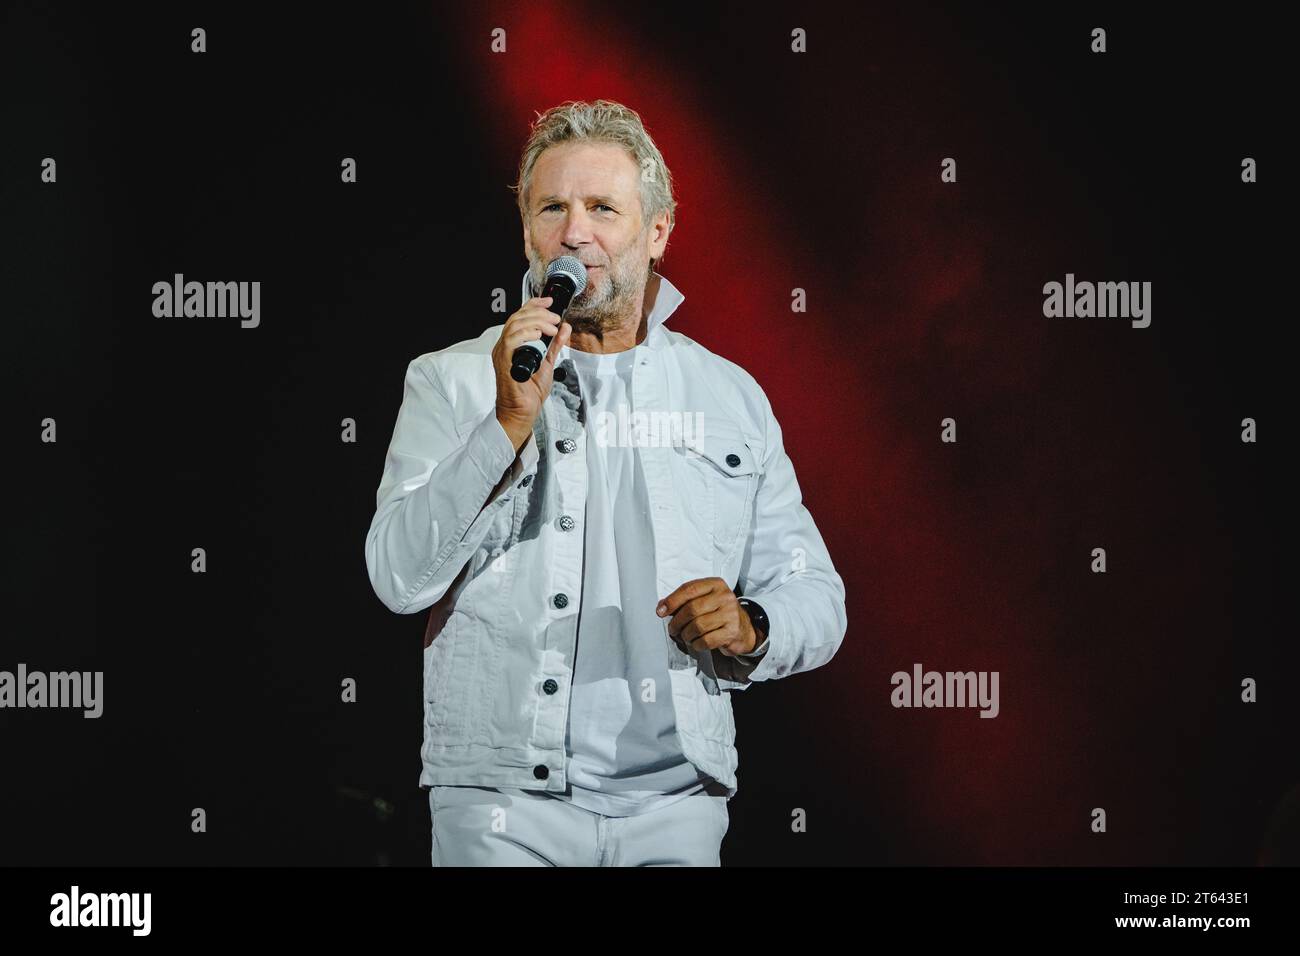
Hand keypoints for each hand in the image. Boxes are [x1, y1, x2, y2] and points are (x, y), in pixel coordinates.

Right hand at [492, 296, 571, 450]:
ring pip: (514, 326)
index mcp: (513, 344)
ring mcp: (503, 353)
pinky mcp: (504, 363)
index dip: (533, 304)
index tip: (550, 301)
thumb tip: (565, 328)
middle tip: (555, 319)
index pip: (519, 316)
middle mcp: (505, 346)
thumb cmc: (529, 392)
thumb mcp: (547, 362)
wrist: (522, 412)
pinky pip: (510, 341)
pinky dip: (525, 334)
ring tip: (552, 328)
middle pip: (517, 317)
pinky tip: (538, 335)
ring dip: (536, 322)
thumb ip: (555, 345)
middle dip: (539, 313)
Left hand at [656, 577, 757, 656]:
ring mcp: (730, 614)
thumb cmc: (718, 612)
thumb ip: (683, 601)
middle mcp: (725, 597)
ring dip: (686, 634)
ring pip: (698, 626)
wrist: (743, 628)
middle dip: (677, 621)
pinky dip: (696, 644)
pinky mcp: (732, 632)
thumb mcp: (704, 600)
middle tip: (672, 629)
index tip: (660, 611)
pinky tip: (696, 643)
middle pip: (692, 609)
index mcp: (715, 584)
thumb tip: (661, 607)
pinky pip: (706, 640)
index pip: (689, 589)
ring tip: (685, 636)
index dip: (672, 601)